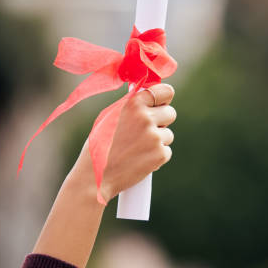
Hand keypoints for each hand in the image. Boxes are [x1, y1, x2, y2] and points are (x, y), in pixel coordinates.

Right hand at [72, 84, 176, 202]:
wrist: (96, 176)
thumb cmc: (100, 144)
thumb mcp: (111, 115)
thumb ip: (132, 103)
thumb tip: (149, 91)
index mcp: (133, 104)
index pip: (166, 91)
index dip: (164, 99)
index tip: (160, 104)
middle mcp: (146, 118)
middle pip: (171, 113)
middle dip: (161, 121)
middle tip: (144, 131)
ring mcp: (154, 137)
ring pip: (168, 134)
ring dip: (158, 140)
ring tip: (137, 148)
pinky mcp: (160, 154)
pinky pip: (167, 151)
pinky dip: (157, 155)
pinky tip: (140, 159)